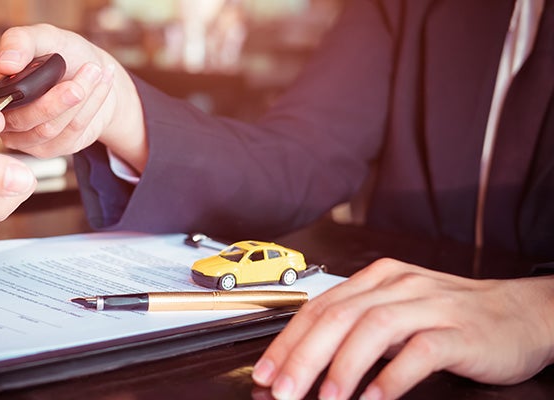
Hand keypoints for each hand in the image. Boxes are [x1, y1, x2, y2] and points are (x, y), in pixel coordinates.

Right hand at [0, 24, 147, 172]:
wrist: (94, 73)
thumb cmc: (62, 53)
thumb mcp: (43, 37)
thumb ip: (21, 42)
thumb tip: (6, 64)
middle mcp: (4, 116)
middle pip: (21, 120)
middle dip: (56, 99)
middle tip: (87, 70)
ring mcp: (27, 137)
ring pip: (48, 128)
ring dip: (79, 100)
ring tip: (97, 71)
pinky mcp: (53, 148)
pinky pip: (70, 133)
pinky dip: (91, 106)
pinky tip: (102, 84)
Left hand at [251, 258, 553, 399]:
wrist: (522, 313)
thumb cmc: (452, 318)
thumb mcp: (397, 312)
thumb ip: (355, 330)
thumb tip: (305, 363)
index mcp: (377, 278)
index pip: (320, 307)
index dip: (288, 341)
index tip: (266, 372)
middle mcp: (398, 286)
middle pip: (338, 317)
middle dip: (303, 356)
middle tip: (283, 390)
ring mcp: (430, 306)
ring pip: (373, 330)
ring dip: (343, 367)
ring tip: (325, 399)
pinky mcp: (460, 333)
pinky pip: (419, 352)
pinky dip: (391, 377)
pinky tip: (373, 399)